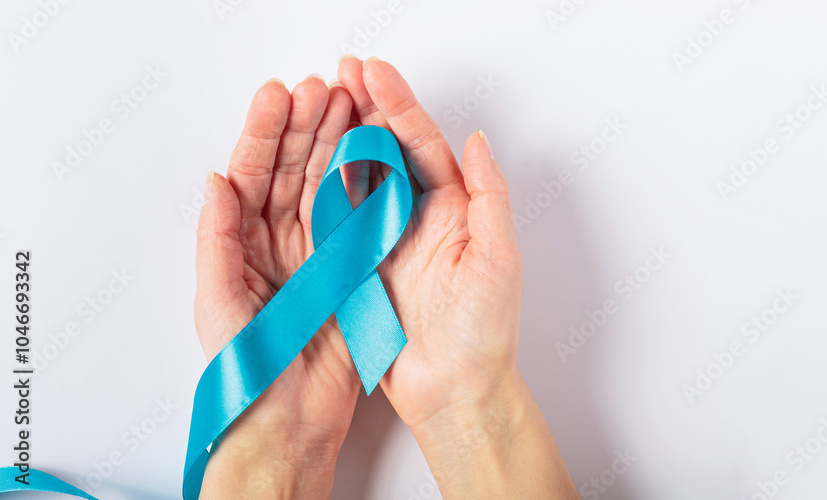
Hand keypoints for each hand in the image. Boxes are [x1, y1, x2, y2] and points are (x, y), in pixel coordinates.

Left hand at [194, 75, 361, 497]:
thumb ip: (216, 239)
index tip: (278, 96)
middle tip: (324, 87)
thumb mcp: (217, 301)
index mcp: (242, 242)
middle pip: (293, 169)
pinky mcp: (352, 267)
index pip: (252, 174)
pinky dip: (366, 183)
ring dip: (337, 143)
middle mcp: (280, 240)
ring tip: (350, 104)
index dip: (264, 132)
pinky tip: (373, 152)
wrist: (291, 418)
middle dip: (307, 126)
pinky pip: (359, 217)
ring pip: (328, 184)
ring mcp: (318, 251)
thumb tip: (216, 181)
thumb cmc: (248, 366)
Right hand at [336, 56, 576, 497]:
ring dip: (339, 138)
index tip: (372, 72)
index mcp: (454, 209)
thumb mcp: (498, 260)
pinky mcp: (359, 267)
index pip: (421, 143)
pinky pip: (336, 219)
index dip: (398, 104)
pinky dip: (322, 186)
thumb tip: (477, 140)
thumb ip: (489, 198)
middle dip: (364, 107)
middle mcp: (418, 218)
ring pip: (358, 176)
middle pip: (387, 149)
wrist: (453, 391)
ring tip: (316, 102)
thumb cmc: (485, 332)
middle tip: (337, 73)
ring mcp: (385, 241)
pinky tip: (305, 161)